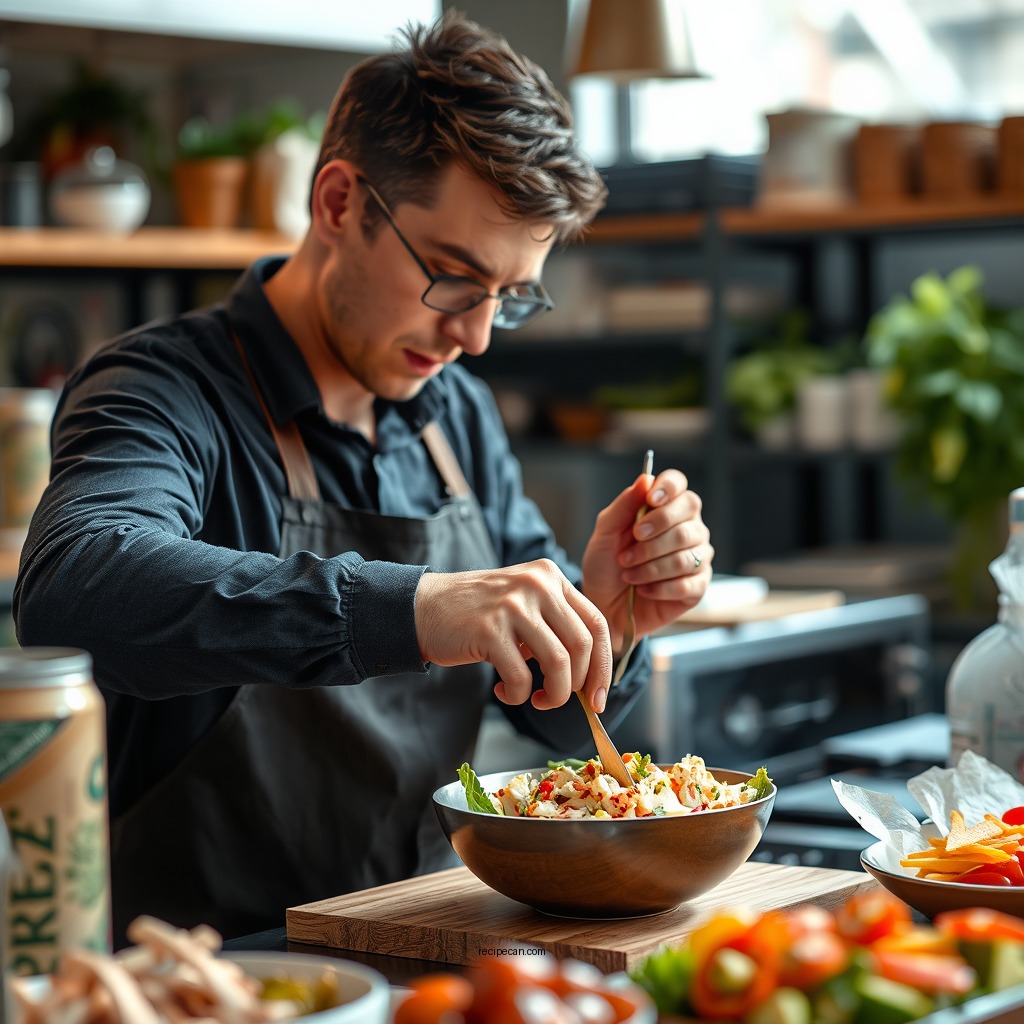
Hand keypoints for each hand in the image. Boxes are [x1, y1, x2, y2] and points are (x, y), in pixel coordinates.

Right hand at [414, 559, 613, 710]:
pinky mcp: (489, 629)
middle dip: (578, 685)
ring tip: (536, 700)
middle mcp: (537, 584)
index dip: (605, 665)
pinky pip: (522, 677)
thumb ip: (556, 626)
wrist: (422, 608)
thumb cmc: (477, 615)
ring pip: (559, 663)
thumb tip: (591, 678)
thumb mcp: (523, 604)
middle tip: (559, 700)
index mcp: (550, 576)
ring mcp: (513, 605)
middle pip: (583, 645)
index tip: (599, 696)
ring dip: (553, 695)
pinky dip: (518, 695)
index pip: (597, 623)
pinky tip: (504, 691)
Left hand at [581, 467, 711, 651]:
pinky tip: (643, 589)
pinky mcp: (697, 586)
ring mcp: (697, 556)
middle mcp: (688, 528)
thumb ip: (624, 506)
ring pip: (685, 553)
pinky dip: (659, 587)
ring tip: (628, 573)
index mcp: (665, 508)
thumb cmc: (605, 566)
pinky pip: (687, 582)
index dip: (668, 488)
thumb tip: (645, 478)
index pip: (678, 484)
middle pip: (688, 515)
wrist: (604, 606)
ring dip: (650, 566)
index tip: (651, 501)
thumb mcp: (605, 534)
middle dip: (654, 534)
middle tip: (627, 551)